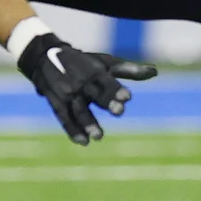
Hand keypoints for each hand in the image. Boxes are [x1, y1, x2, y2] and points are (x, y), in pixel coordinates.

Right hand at [9, 24, 156, 144]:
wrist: (45, 58)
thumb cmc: (84, 62)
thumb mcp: (105, 62)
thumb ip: (129, 70)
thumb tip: (155, 72)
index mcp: (95, 71)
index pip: (107, 81)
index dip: (116, 89)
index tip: (127, 97)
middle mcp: (81, 82)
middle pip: (95, 94)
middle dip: (106, 102)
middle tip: (119, 111)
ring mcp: (67, 93)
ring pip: (79, 110)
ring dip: (88, 123)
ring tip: (99, 137)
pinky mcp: (56, 103)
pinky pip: (64, 118)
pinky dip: (72, 130)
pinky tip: (83, 142)